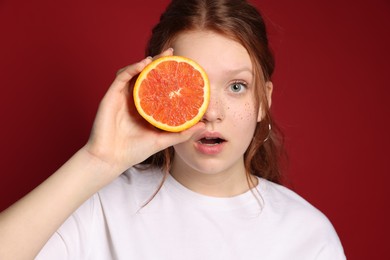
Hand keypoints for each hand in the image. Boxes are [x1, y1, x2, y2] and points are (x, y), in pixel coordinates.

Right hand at [83, 49, 204, 175]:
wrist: (110, 160)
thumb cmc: (134, 151)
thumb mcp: (162, 140)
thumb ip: (181, 133)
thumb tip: (204, 126)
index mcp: (145, 107)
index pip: (157, 86)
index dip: (168, 75)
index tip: (182, 66)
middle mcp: (134, 99)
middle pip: (146, 75)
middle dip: (158, 63)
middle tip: (172, 53)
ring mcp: (122, 97)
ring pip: (134, 73)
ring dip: (146, 63)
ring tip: (159, 58)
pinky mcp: (111, 96)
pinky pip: (121, 77)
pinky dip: (132, 68)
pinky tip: (144, 64)